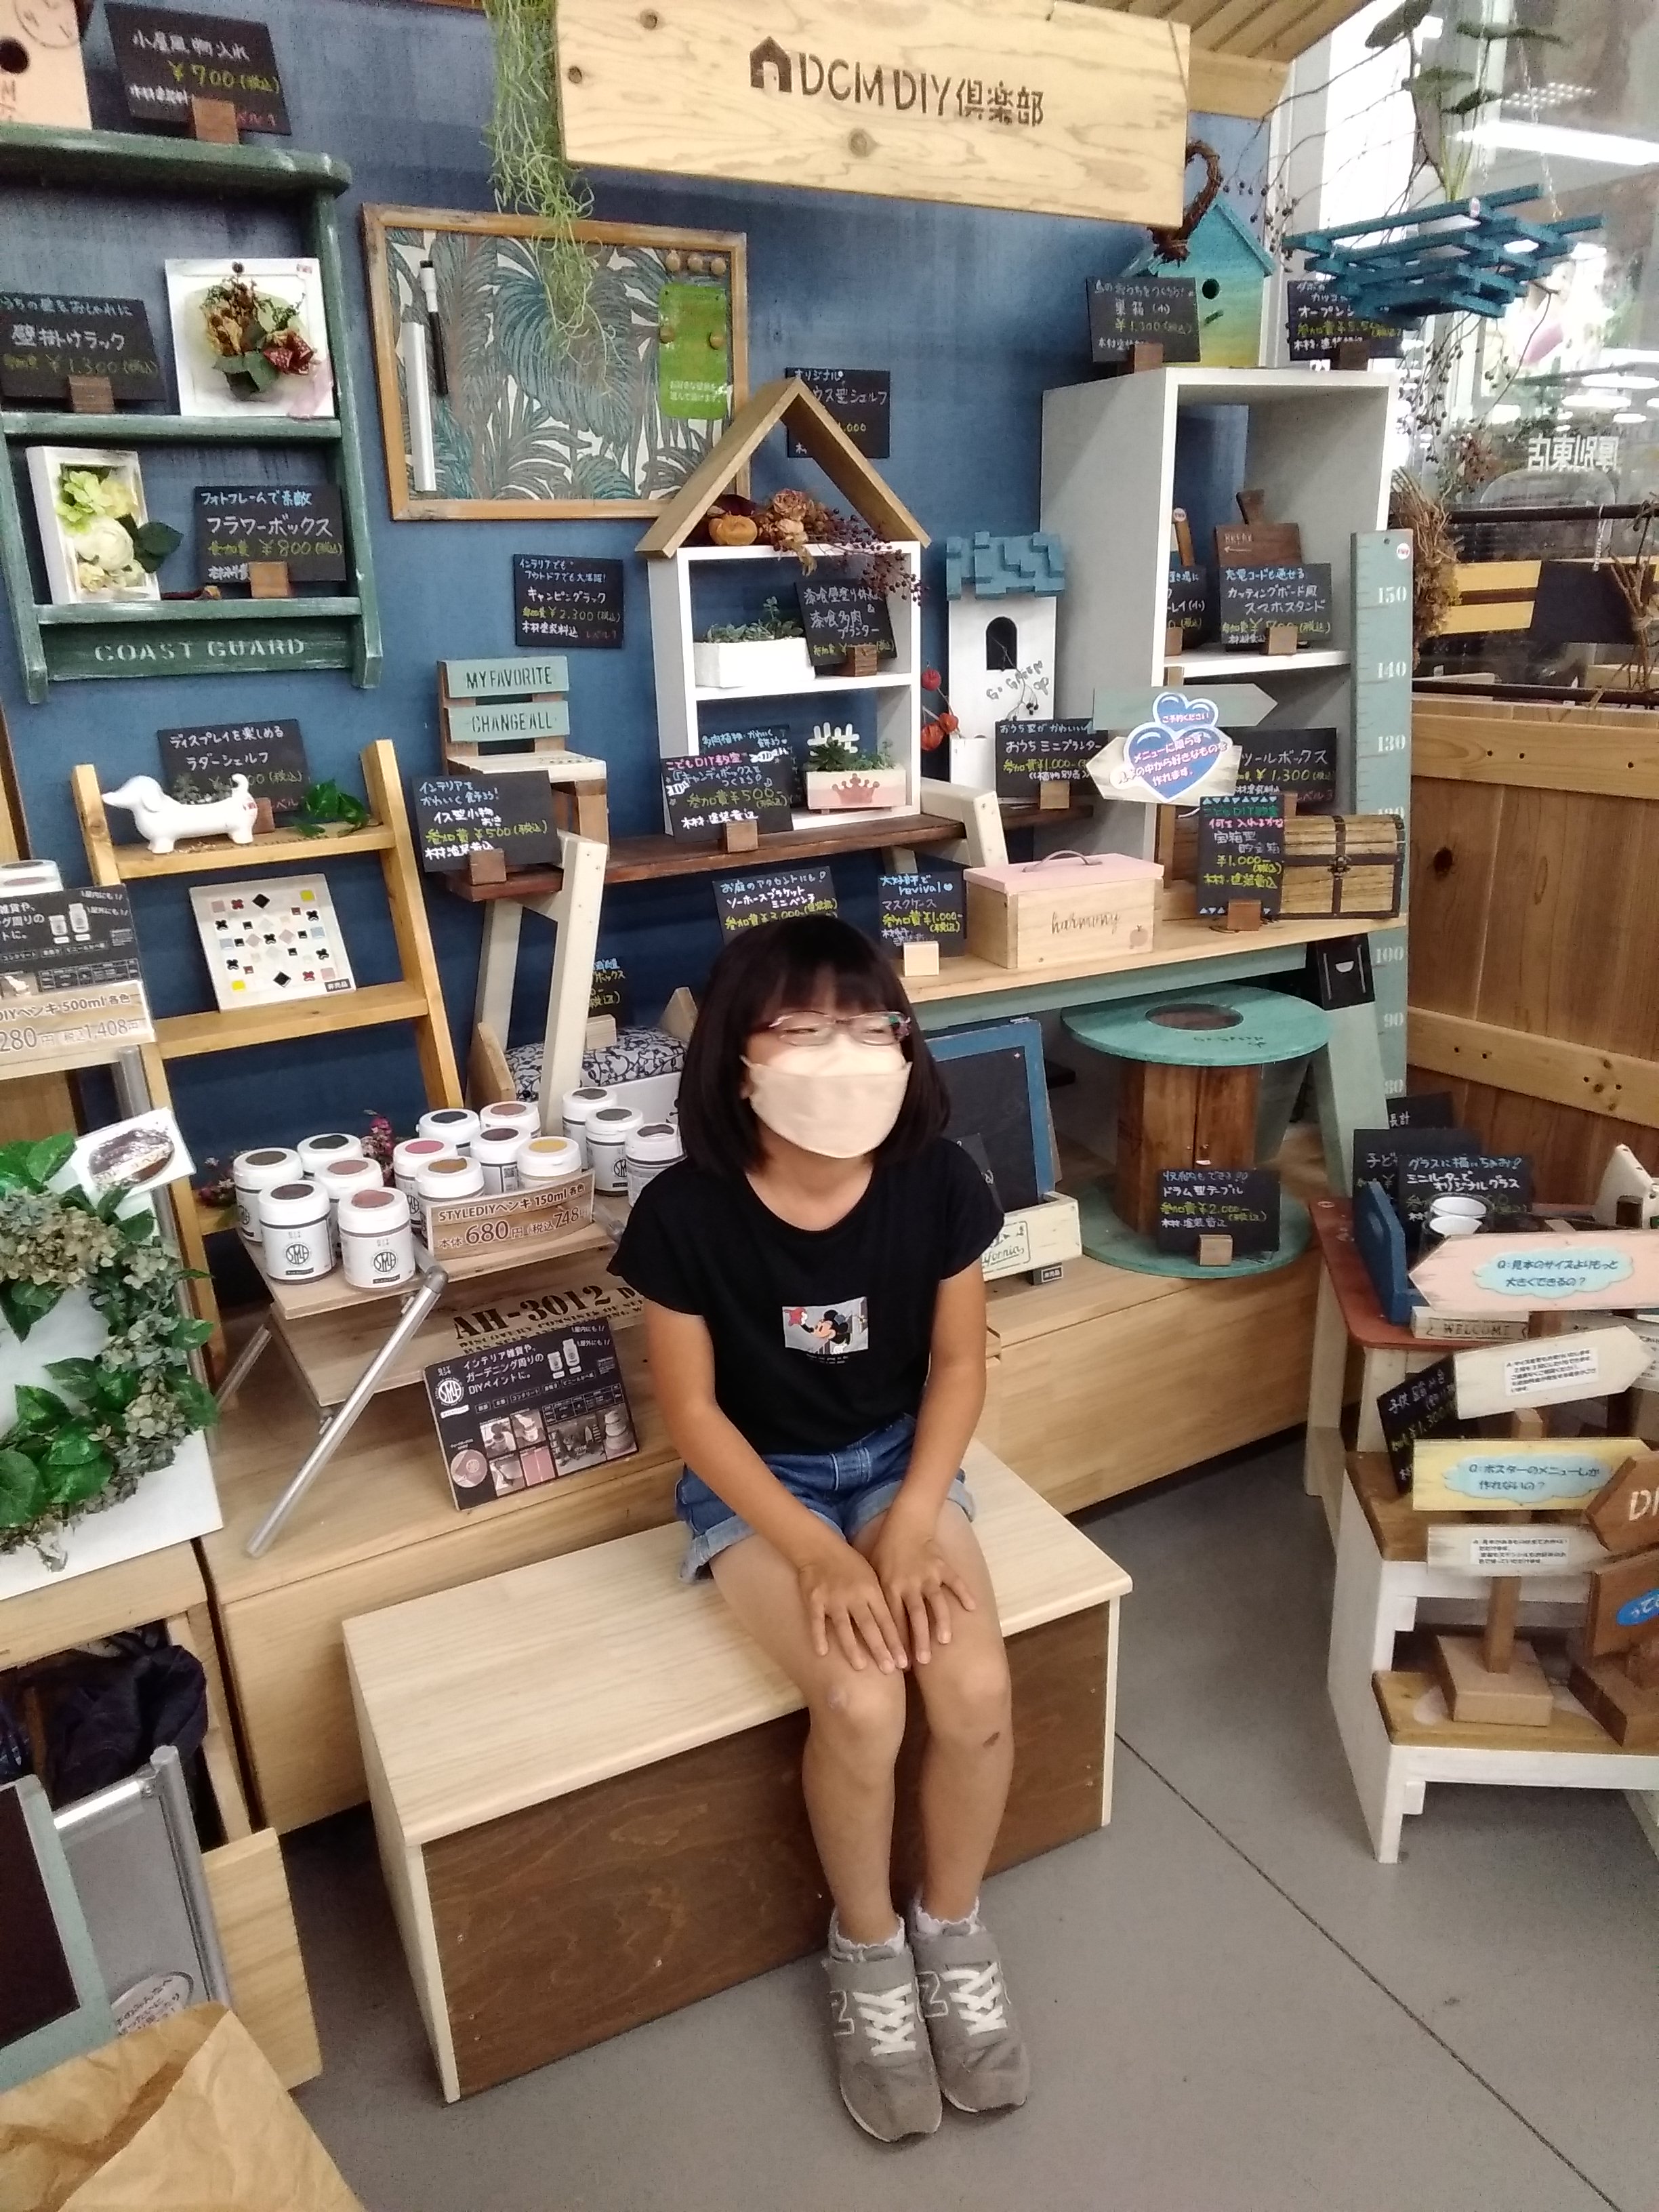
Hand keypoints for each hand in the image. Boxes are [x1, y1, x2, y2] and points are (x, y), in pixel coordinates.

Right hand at [795, 1535, 908, 1673]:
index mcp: (871, 1589)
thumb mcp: (871, 1576)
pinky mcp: (814, 1599)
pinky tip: (822, 1653)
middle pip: (869, 1626)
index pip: (886, 1619)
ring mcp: (833, 1597)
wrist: (819, 1547)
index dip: (895, 1642)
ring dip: (853, 1647)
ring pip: (844, 1626)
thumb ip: (881, 1600)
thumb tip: (900, 1627)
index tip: (904, 1662)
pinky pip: (817, 1621)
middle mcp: (854, 1595)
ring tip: (861, 1667)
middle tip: (890, 1670)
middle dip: (880, 1649)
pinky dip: (819, 1636)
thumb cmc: (850, 1564)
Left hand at [868, 1510, 976, 1664]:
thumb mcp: (874, 1572)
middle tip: (923, 1661)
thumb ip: (877, 1597)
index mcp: (890, 1587)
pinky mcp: (942, 1566)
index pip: (893, 1620)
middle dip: (919, 1640)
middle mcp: (909, 1583)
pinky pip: (955, 1581)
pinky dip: (964, 1593)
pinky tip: (972, 1608)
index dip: (897, 1642)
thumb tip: (871, 1627)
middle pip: (915, 1616)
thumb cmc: (886, 1551)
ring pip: (936, 1602)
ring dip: (941, 1622)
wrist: (905, 1523)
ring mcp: (928, 1575)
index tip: (899, 1664)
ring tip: (945, 1641)